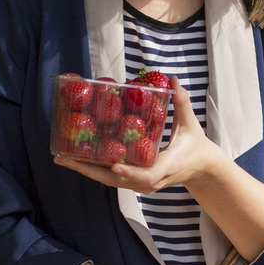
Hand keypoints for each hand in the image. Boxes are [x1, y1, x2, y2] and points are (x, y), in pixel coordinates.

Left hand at [55, 76, 223, 193]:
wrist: (200, 168)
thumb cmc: (195, 145)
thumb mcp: (190, 124)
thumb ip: (182, 102)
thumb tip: (173, 80)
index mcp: (166, 167)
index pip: (146, 176)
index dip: (130, 173)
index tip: (115, 165)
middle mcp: (150, 181)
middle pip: (116, 181)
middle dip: (89, 171)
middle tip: (65, 159)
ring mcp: (141, 184)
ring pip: (109, 181)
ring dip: (86, 171)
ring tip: (63, 159)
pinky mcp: (135, 183)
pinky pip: (111, 178)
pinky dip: (94, 170)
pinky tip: (77, 159)